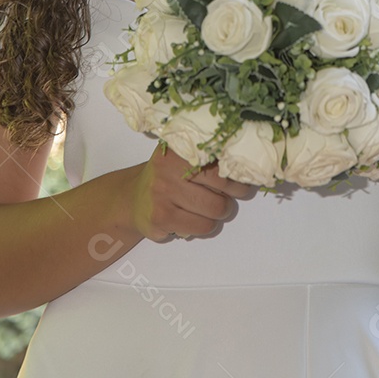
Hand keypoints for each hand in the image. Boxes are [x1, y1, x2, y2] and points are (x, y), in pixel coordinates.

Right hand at [130, 144, 254, 242]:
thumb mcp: (182, 157)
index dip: (236, 175)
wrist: (133, 199)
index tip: (243, 179)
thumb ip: (208, 156)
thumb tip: (246, 164)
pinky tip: (194, 217)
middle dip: (231, 197)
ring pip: (214, 211)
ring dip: (219, 213)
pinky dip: (204, 225)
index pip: (220, 163)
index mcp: (179, 150)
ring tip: (210, 207)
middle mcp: (168, 170)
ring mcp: (162, 195)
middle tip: (228, 197)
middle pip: (221, 188)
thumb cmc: (168, 176)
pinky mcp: (160, 219)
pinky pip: (201, 227)